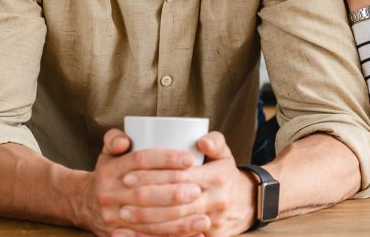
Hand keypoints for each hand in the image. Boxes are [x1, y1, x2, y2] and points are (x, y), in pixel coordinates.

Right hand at [77, 129, 208, 236]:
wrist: (83, 204)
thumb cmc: (108, 172)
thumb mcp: (108, 152)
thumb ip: (115, 139)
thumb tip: (124, 141)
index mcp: (110, 170)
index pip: (140, 160)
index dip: (165, 159)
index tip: (190, 160)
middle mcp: (108, 194)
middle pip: (144, 194)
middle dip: (173, 193)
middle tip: (198, 190)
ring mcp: (112, 218)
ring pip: (148, 221)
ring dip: (178, 222)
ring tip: (204, 218)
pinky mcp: (118, 235)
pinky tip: (194, 235)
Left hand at [116, 132, 255, 236]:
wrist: (247, 203)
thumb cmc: (226, 175)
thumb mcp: (224, 155)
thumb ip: (215, 141)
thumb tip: (201, 140)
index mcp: (216, 177)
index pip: (179, 177)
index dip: (152, 176)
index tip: (128, 175)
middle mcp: (216, 200)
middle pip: (173, 202)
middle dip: (144, 200)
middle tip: (122, 196)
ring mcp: (213, 220)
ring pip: (174, 224)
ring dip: (146, 222)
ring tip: (123, 215)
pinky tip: (135, 235)